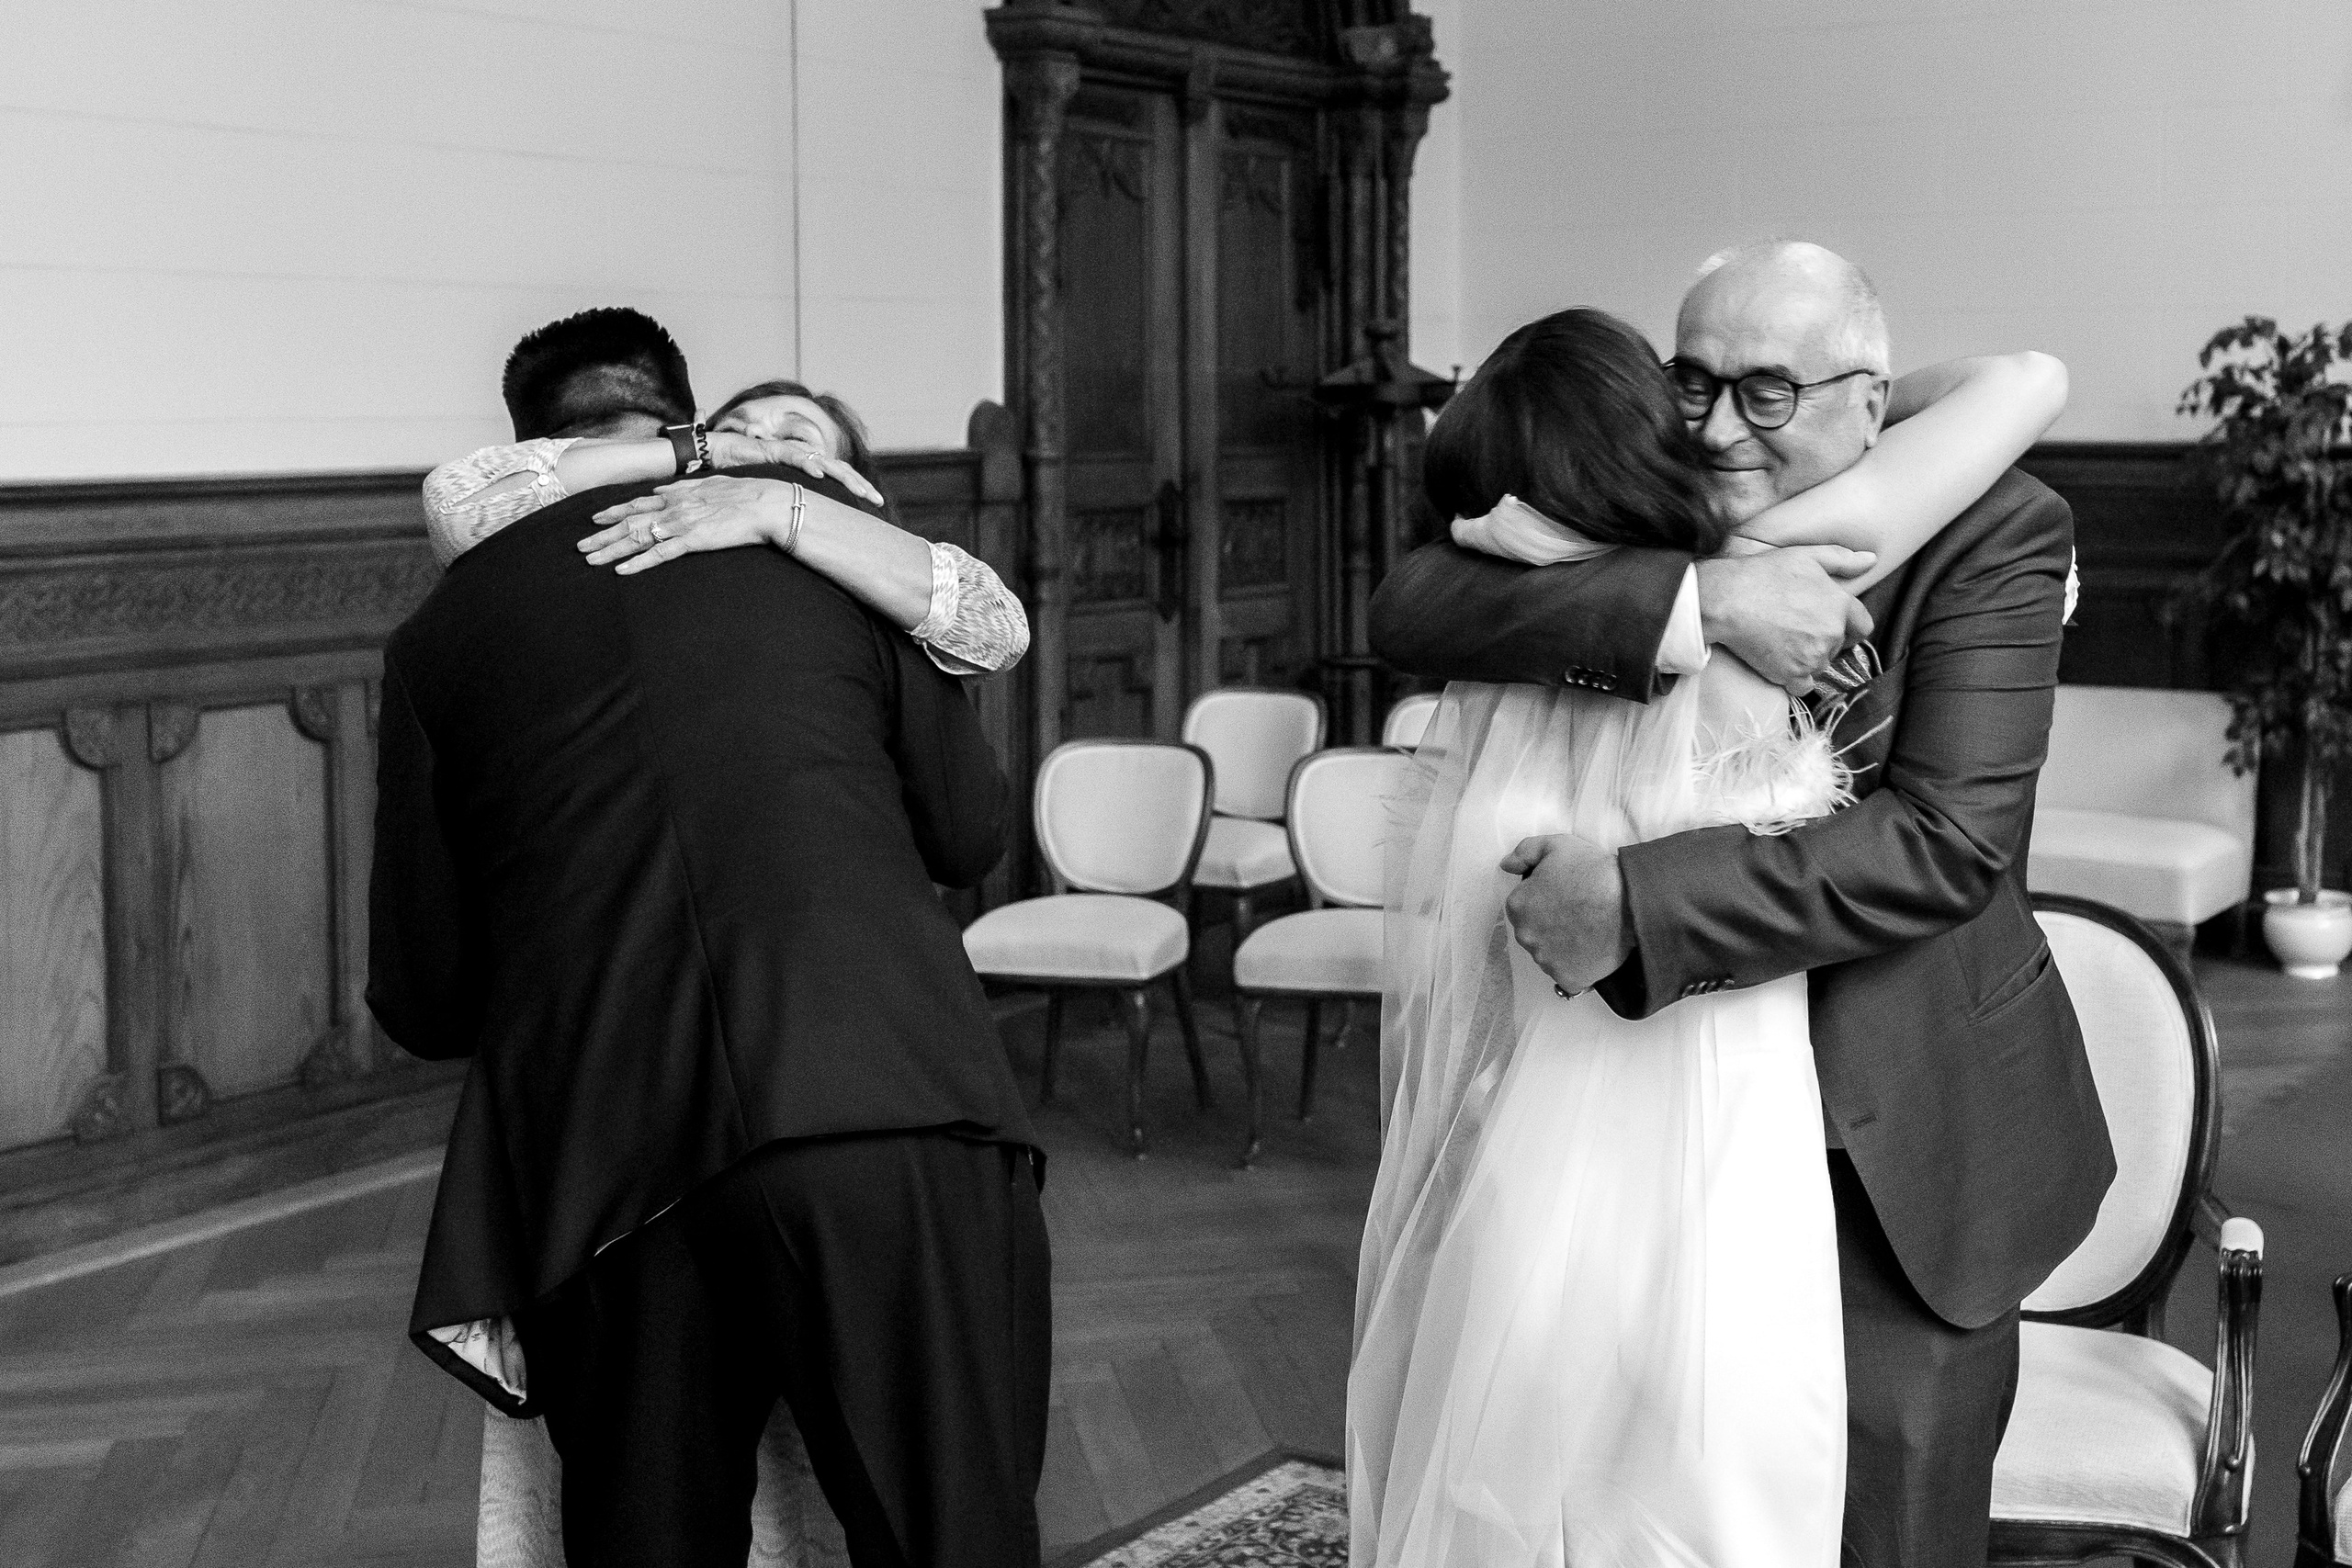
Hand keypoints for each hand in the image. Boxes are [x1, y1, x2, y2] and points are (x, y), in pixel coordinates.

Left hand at [581, 475, 799, 574]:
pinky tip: (622, 571)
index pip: (637, 503)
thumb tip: (662, 489)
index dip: (614, 511)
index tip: (595, 517)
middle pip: (629, 523)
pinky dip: (639, 563)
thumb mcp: (708, 483)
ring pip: (637, 538)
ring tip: (590, 560)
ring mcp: (680, 524)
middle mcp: (673, 507)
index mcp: (677, 494)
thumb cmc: (744, 493)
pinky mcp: (692, 541)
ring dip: (611, 550)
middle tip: (580, 546)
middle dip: (602, 535)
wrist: (765, 503)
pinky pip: (659, 554)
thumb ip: (682, 487)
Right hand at [704, 433, 885, 506]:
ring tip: (861, 489)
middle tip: (878, 501)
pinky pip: (792, 457)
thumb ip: (787, 506)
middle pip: (837, 470)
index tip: (874, 507)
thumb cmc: (740, 477)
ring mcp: (786, 452)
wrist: (712, 455)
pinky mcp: (769, 450)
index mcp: (803, 469)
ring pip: (822, 462)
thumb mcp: (769, 497)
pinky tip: (821, 475)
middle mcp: (800, 458)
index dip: (855, 489)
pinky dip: (807, 465)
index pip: (836, 478)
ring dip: (842, 475)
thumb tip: (804, 529)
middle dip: (859, 484)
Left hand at [1499, 834, 1633, 994]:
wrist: (1630, 901)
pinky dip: (1576, 967)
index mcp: (1518, 906)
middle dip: (1550, 924)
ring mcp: (1546, 960)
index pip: (1523, 906)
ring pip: (1548, 954)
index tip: (1565, 895)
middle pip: (1534, 932)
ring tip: (1588, 931)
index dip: (1544, 899)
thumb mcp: (1556, 845)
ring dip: (1562, 946)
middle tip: (1577, 912)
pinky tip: (1591, 952)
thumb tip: (1507, 865)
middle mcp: (1526, 936)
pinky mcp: (1568, 978)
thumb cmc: (1594, 871)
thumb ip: (1524, 852)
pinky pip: (1566, 976)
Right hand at [1696, 547, 1875, 693]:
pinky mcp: (1791, 675)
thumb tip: (1870, 560)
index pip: (1862, 625)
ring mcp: (1812, 657)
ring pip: (1820, 666)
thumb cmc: (1763, 575)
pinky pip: (1803, 686)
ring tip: (1784, 643)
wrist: (1727, 601)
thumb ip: (1842, 559)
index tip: (1834, 625)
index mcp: (1839, 605)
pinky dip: (1795, 679)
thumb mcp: (1805, 556)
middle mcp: (1831, 634)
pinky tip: (1780, 664)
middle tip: (1796, 628)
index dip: (1850, 626)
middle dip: (1823, 640)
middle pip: (1838, 646)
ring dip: (1808, 659)